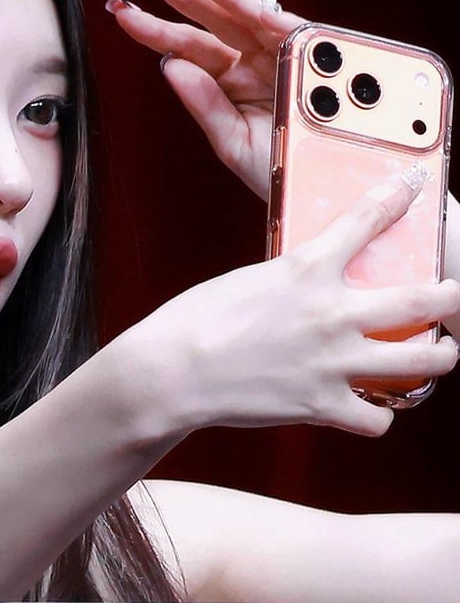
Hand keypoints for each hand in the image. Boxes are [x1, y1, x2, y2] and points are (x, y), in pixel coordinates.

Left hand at [107, 0, 306, 199]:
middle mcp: (254, 63)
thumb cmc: (282, 173)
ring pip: (246, 17)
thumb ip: (206, 105)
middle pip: (211, 23)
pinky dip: (264, 14)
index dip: (155, 29)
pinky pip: (288, 30)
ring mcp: (283, 55)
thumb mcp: (234, 144)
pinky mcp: (314, 56)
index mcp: (230, 82)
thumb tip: (169, 64)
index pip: (187, 49)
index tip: (120, 11)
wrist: (328, 193)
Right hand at [127, 168, 459, 437]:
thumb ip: (291, 281)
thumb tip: (310, 285)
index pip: (365, 220)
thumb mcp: (248, 281)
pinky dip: (378, 416)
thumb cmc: (194, 322)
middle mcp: (331, 313)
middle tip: (457, 293)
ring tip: (441, 352)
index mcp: (306, 269)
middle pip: (423, 298)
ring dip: (441, 355)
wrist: (170, 371)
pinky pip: (377, 419)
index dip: (396, 197)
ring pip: (421, 361)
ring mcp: (333, 362)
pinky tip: (371, 408)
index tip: (413, 183)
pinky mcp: (322, 404)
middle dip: (454, 295)